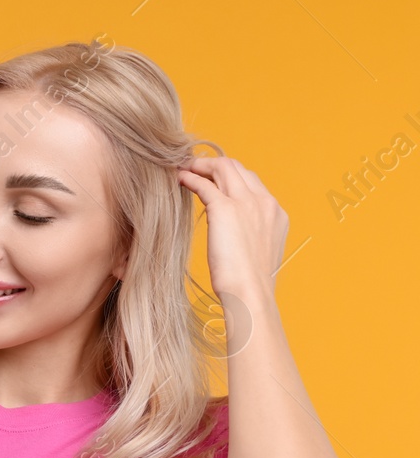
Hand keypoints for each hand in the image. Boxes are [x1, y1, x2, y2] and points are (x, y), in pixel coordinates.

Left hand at [176, 155, 288, 300]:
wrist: (250, 293)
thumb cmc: (250, 284)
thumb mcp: (258, 253)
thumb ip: (251, 236)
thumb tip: (236, 238)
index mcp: (276, 213)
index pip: (252, 182)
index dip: (231, 176)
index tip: (214, 179)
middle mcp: (265, 202)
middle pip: (239, 168)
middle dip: (215, 164)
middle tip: (195, 167)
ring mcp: (247, 203)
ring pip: (224, 168)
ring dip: (202, 165)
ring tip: (185, 167)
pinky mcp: (225, 209)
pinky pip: (205, 184)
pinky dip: (191, 178)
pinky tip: (180, 178)